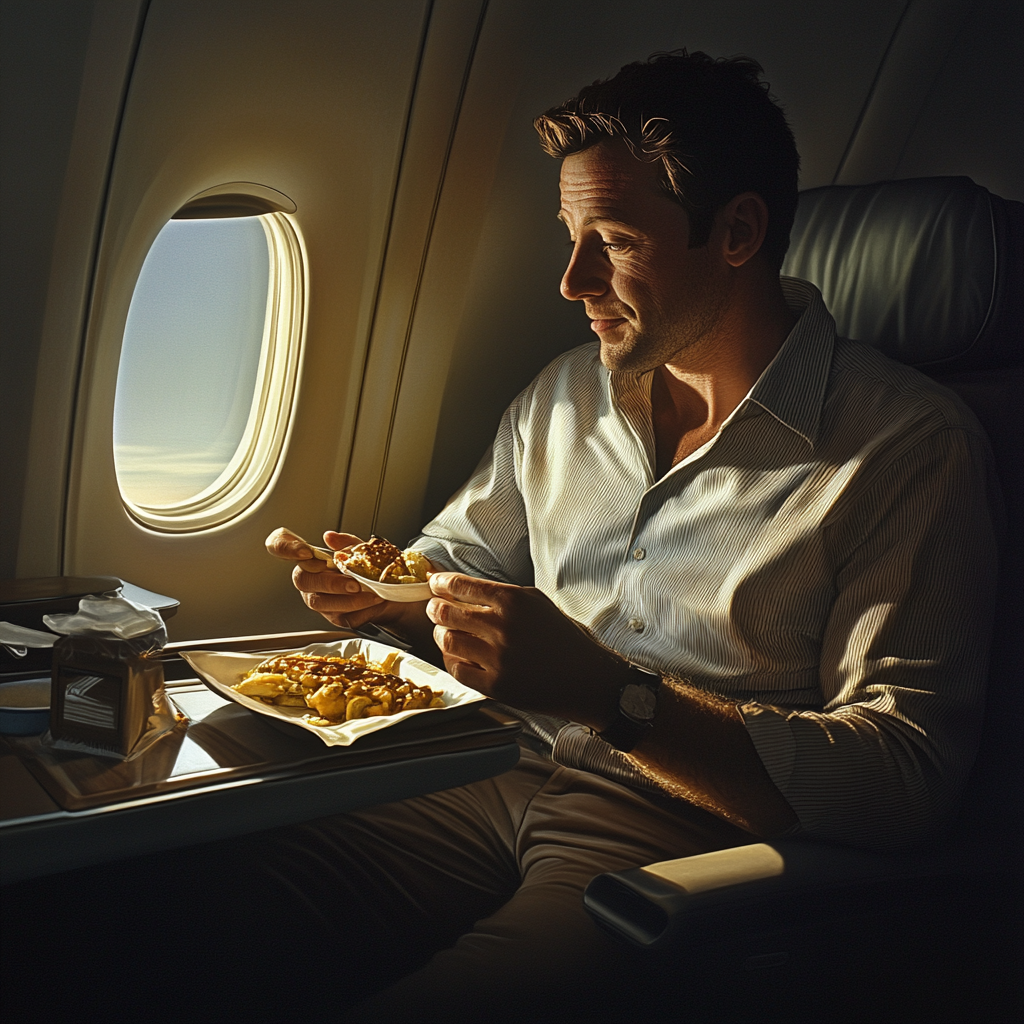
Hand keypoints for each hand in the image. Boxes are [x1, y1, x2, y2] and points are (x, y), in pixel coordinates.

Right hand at [265, 528, 391, 628]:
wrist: (391, 594)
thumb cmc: (371, 570)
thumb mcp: (363, 551)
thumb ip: (346, 544)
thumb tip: (330, 537)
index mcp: (312, 559)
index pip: (281, 546)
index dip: (285, 547)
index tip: (305, 551)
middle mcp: (310, 579)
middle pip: (302, 579)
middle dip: (330, 582)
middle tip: (354, 583)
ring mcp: (319, 599)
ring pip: (319, 602)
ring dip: (347, 598)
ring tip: (370, 594)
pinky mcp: (334, 617)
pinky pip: (339, 615)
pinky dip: (359, 608)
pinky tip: (373, 602)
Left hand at [425, 573, 628, 727]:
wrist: (585, 677)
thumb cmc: (562, 637)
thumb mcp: (536, 602)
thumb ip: (500, 595)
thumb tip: (461, 588)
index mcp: (514, 600)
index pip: (462, 585)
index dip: (440, 584)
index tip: (435, 584)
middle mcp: (504, 627)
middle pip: (447, 613)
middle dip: (435, 608)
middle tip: (434, 609)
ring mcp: (498, 658)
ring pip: (447, 641)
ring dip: (440, 634)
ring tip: (445, 632)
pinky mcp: (496, 686)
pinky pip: (457, 669)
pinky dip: (451, 660)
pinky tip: (457, 655)